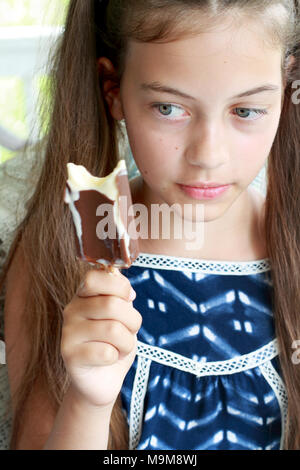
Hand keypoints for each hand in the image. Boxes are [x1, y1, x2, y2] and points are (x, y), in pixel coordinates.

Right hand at [61, 268, 141, 409]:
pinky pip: (106, 352)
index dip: (119, 287)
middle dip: (132, 321)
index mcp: (84, 295)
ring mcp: (68, 332)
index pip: (95, 277)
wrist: (103, 378)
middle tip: (129, 331)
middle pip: (112, 305)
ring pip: (113, 329)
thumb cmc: (114, 342)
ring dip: (127, 342)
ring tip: (120, 347)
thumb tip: (127, 290)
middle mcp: (71, 310)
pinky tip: (108, 359)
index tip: (128, 299)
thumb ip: (122, 296)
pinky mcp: (69, 355)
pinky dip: (116, 357)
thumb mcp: (123, 314)